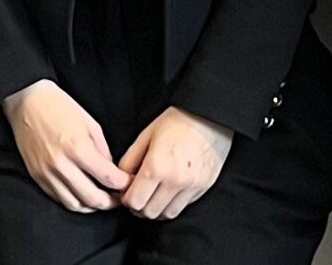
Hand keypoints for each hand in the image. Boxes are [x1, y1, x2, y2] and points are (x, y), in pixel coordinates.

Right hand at [2, 79, 130, 211]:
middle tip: (120, 198)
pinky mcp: (37, 177)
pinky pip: (59, 199)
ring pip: (75, 205)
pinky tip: (82, 196)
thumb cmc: (60, 108)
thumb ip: (103, 152)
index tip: (130, 183)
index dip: (124, 185)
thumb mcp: (90, 125)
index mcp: (78, 148)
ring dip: (92, 206)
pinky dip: (74, 202)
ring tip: (102, 199)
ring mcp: (47, 174)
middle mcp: (62, 166)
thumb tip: (111, 173)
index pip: (108, 178)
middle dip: (111, 202)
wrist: (27, 102)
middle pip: (93, 199)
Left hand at [116, 106, 234, 219]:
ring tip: (153, 195)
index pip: (134, 201)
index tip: (126, 191)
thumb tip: (122, 180)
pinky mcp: (203, 187)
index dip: (126, 199)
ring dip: (157, 208)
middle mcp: (175, 181)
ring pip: (167, 214)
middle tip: (138, 194)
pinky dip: (172, 204)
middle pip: (149, 213)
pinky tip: (169, 191)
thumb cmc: (177, 122)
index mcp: (156, 166)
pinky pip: (183, 206)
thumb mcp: (146, 135)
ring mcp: (191, 186)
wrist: (209, 116)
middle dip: (140, 206)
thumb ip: (129, 160)